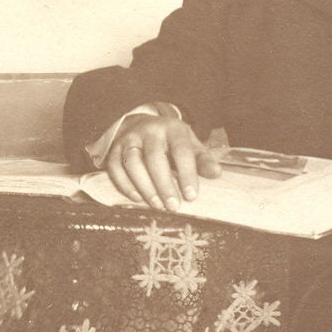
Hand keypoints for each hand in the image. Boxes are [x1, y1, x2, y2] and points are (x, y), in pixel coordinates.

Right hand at [107, 107, 221, 209]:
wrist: (142, 125)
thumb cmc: (171, 141)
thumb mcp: (190, 145)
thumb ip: (203, 160)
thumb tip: (216, 174)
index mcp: (173, 128)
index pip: (181, 150)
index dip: (187, 174)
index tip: (192, 196)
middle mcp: (149, 131)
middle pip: (154, 158)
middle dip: (164, 184)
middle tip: (173, 206)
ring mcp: (129, 139)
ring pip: (132, 163)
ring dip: (144, 186)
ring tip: (157, 205)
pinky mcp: (114, 149)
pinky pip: (115, 168)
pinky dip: (125, 185)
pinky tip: (137, 199)